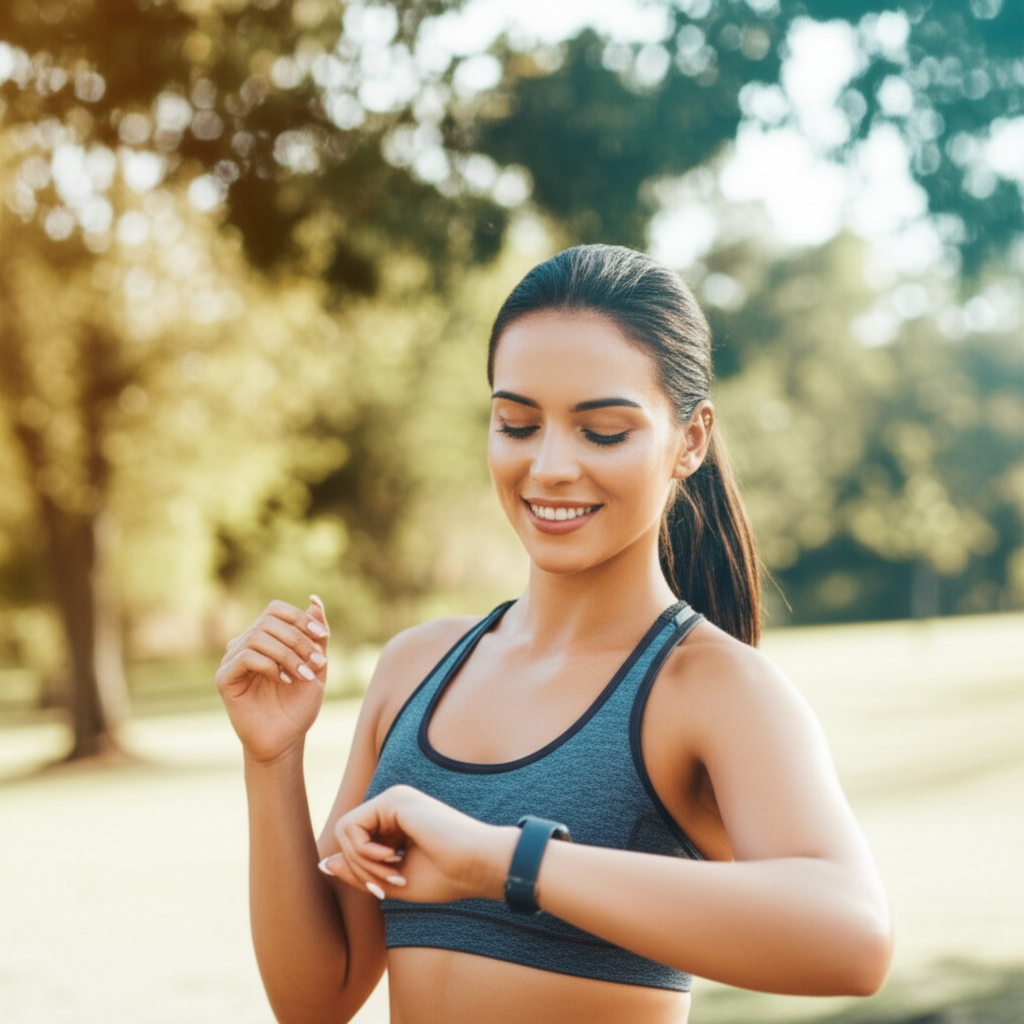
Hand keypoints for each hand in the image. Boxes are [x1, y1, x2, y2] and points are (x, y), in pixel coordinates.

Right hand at [215, 596, 329, 763]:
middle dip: (298, 639)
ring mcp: (233, 660)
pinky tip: (284, 680)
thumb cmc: (299, 703)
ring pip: (257, 637)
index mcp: (266, 638)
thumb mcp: (316, 664)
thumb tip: (315, 598)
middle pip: (268, 621)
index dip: (299, 617)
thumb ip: (317, 634)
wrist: (286, 739)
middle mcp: (245, 643)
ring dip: (287, 654)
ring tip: (304, 675)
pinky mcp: (224, 678)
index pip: (276, 609)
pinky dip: (269, 665)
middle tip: (318, 663)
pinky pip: (245, 657)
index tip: (322, 636)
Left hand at [320, 785, 518, 904]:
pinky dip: (363, 852)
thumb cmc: (443, 877)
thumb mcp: (390, 882)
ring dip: (361, 864)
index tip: (384, 892)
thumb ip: (358, 871)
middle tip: (387, 887)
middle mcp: (392, 806)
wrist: (475, 865)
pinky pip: (351, 827)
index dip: (361, 874)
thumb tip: (323, 862)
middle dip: (359, 870)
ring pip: (345, 832)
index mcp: (396, 823)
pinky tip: (391, 859)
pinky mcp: (391, 800)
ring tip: (392, 875)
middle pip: (347, 838)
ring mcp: (392, 799)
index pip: (355, 846)